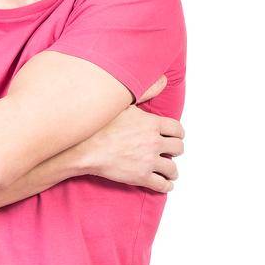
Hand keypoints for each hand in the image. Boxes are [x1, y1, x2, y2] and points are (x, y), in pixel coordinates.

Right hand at [81, 75, 184, 190]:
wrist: (86, 149)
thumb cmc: (101, 126)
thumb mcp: (125, 103)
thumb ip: (147, 91)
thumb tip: (163, 79)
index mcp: (152, 124)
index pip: (177, 129)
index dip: (178, 134)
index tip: (176, 137)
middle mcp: (154, 142)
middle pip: (178, 148)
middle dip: (176, 151)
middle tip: (171, 153)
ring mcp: (148, 161)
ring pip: (172, 168)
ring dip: (172, 171)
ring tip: (170, 172)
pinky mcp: (141, 177)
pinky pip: (161, 185)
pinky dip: (166, 186)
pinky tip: (166, 185)